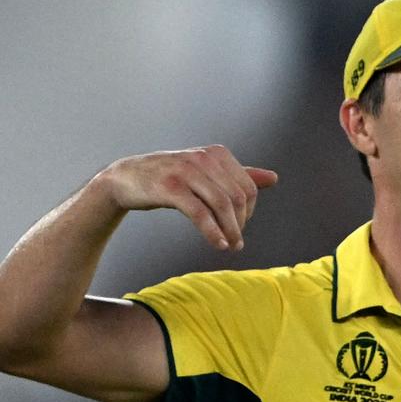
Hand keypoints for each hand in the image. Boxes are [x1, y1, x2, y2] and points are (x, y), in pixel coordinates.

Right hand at [95, 145, 278, 250]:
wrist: (126, 178)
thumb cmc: (171, 177)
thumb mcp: (206, 173)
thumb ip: (239, 176)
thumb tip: (274, 178)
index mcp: (217, 154)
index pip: (248, 187)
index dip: (249, 212)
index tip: (240, 227)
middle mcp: (203, 158)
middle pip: (237, 197)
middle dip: (241, 224)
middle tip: (236, 242)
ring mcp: (186, 171)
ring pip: (221, 205)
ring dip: (230, 231)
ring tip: (230, 247)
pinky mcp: (170, 187)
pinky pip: (200, 213)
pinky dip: (213, 232)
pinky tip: (218, 244)